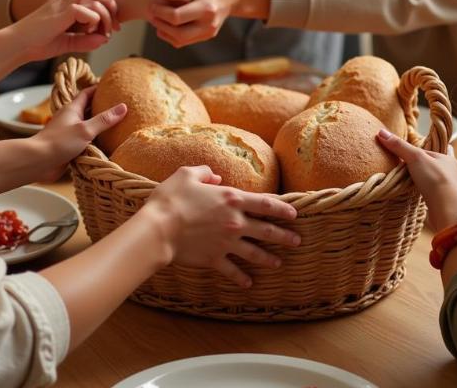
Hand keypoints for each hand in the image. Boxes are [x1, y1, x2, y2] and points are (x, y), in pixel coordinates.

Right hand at [11, 0, 117, 62]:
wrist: (17, 45)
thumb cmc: (37, 44)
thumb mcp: (65, 42)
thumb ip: (84, 40)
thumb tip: (104, 40)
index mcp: (59, 1)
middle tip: (116, 18)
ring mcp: (58, 4)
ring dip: (102, 8)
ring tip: (108, 26)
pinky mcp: (58, 14)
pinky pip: (82, 9)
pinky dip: (93, 19)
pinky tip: (93, 31)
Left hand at [33, 87, 125, 180]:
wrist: (38, 162)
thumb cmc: (59, 142)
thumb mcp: (85, 129)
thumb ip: (104, 120)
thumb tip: (123, 107)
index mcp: (72, 109)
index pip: (86, 93)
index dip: (98, 88)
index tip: (111, 86)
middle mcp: (70, 119)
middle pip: (88, 109)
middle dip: (101, 107)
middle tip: (119, 106)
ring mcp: (68, 133)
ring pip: (87, 126)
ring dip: (99, 126)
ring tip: (117, 125)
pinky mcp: (68, 147)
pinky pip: (84, 141)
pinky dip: (94, 140)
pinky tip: (106, 145)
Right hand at [146, 166, 299, 287]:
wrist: (159, 228)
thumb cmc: (171, 198)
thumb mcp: (187, 174)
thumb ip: (204, 172)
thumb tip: (215, 177)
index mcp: (232, 199)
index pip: (265, 204)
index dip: (282, 208)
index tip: (294, 213)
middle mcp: (235, 222)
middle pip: (267, 230)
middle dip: (284, 236)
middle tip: (297, 241)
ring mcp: (226, 243)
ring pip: (254, 252)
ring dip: (268, 258)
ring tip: (278, 263)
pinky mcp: (215, 259)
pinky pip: (233, 271)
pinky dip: (242, 278)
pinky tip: (249, 283)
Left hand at [147, 0, 235, 46]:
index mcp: (208, 7)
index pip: (176, 16)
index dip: (159, 10)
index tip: (152, 0)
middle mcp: (209, 24)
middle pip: (177, 32)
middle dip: (159, 20)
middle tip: (150, 8)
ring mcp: (208, 32)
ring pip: (179, 40)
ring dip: (163, 29)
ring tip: (154, 17)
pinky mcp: (206, 36)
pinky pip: (183, 42)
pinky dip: (169, 35)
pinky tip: (162, 24)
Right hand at [376, 129, 456, 231]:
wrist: (449, 211)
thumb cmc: (437, 180)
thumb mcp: (416, 157)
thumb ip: (400, 146)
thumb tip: (381, 132)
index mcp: (448, 159)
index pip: (430, 150)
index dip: (418, 150)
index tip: (407, 150)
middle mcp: (450, 173)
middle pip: (433, 166)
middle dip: (422, 166)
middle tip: (406, 165)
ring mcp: (446, 189)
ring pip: (432, 181)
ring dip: (422, 181)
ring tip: (407, 180)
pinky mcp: (442, 203)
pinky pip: (430, 194)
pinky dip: (422, 193)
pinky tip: (414, 194)